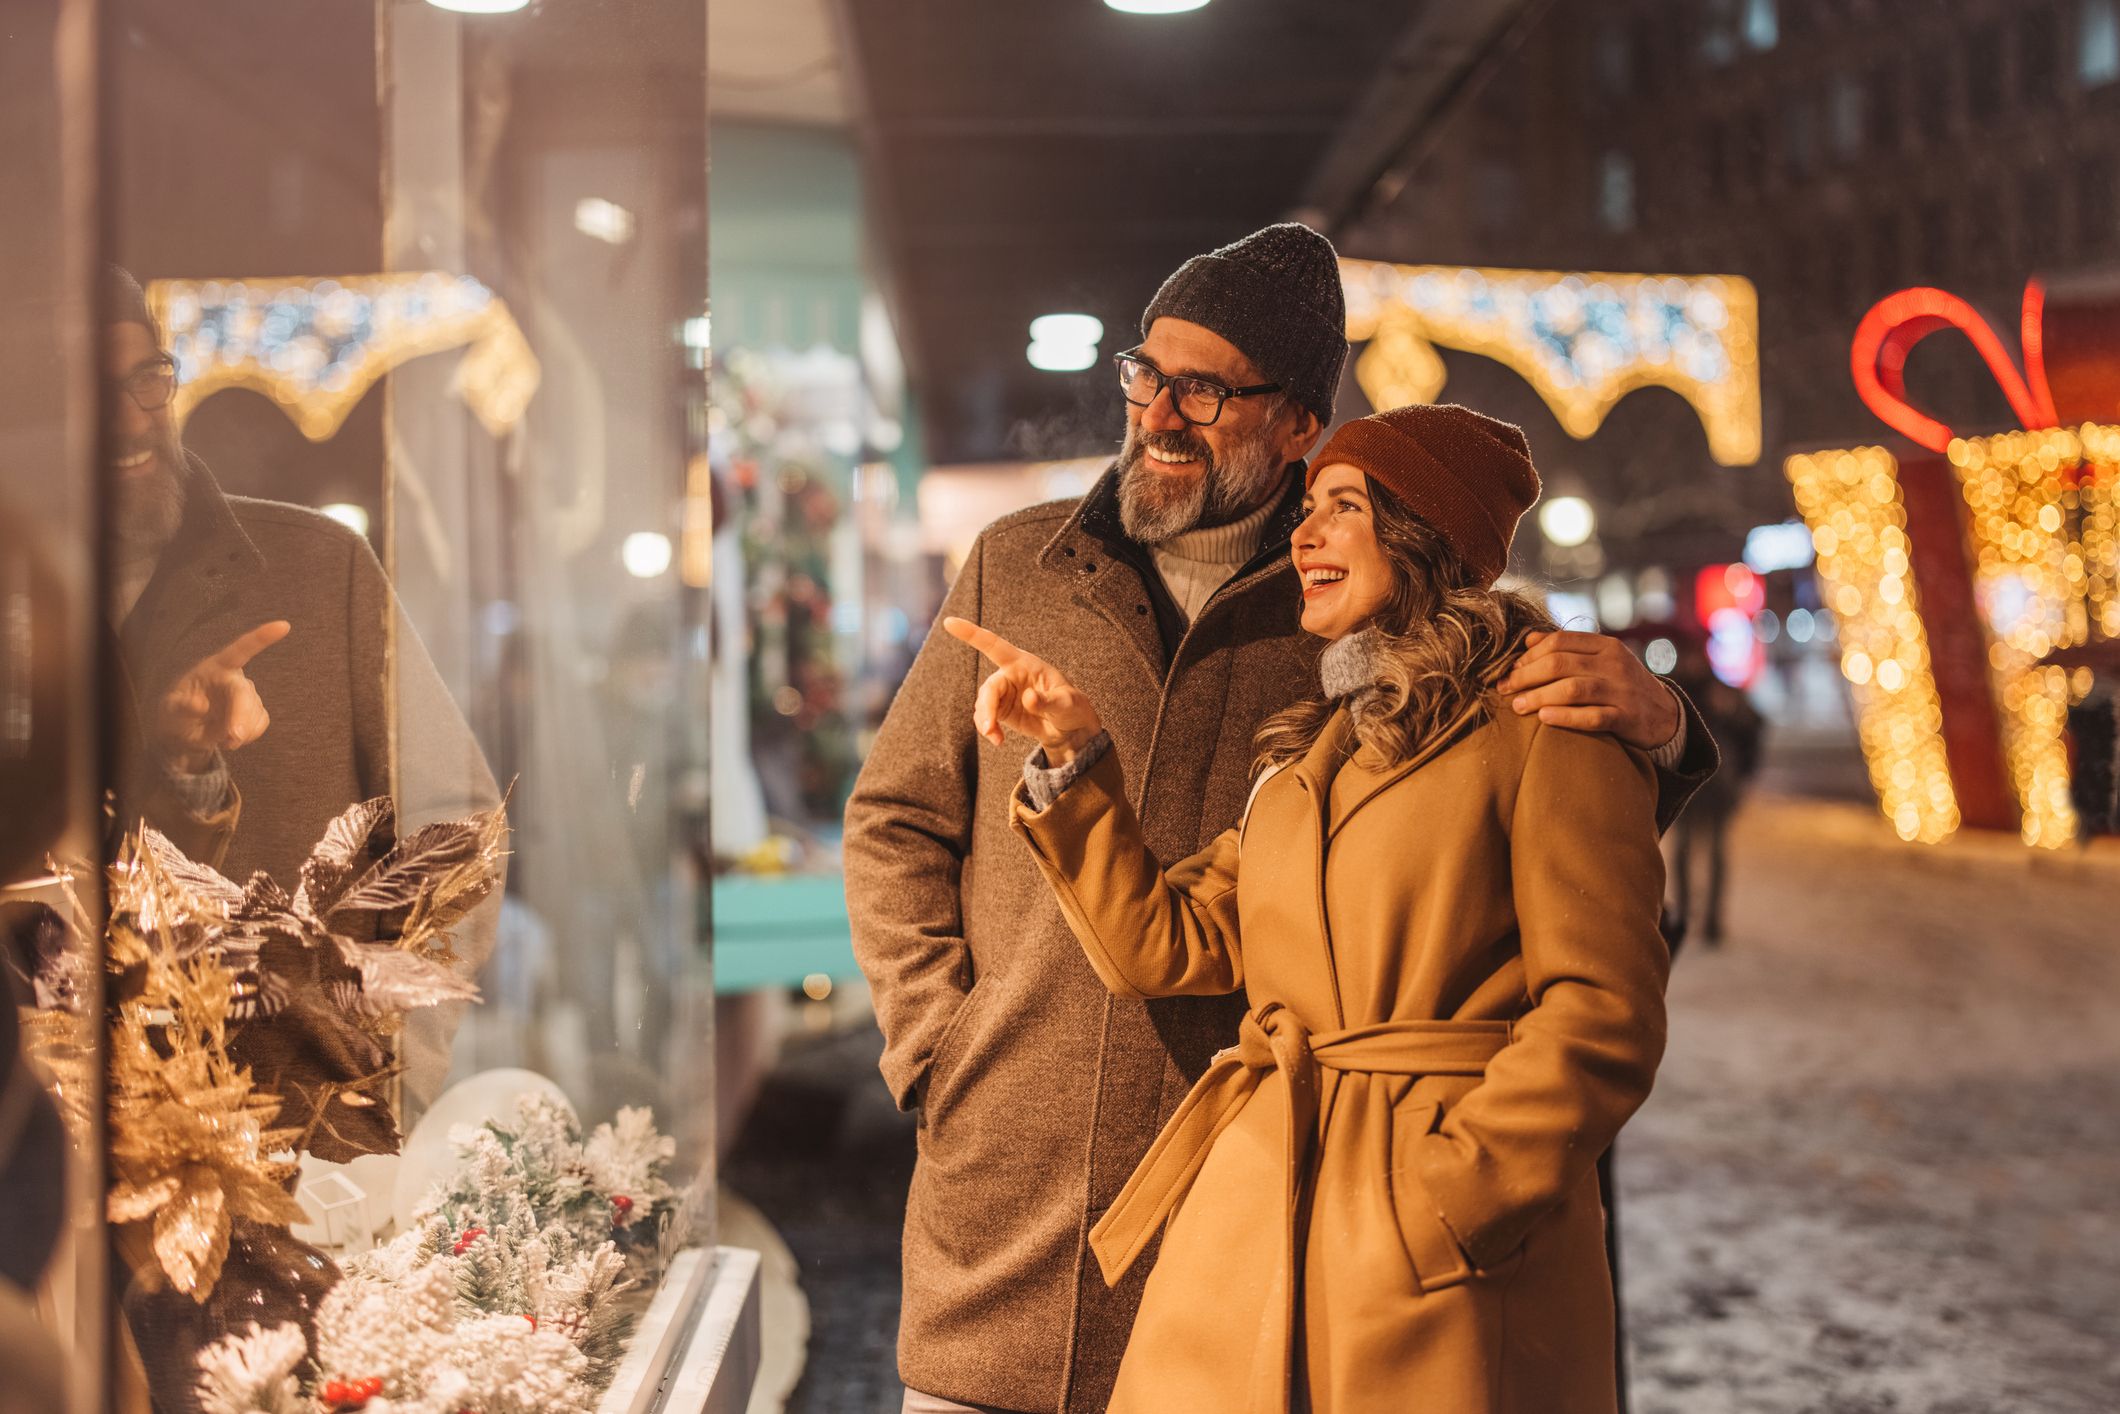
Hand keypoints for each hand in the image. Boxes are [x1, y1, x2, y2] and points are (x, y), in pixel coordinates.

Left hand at [152, 621, 290, 771]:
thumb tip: (198, 704)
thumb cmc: (176, 715)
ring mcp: (248, 694)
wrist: (186, 734)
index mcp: (215, 667)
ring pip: (254, 713)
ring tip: (220, 738)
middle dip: (240, 717)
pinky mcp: (257, 711)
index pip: (240, 650)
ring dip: (240, 731)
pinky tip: (231, 737)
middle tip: (231, 740)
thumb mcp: (170, 711)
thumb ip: (181, 707)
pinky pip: (261, 724)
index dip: (261, 638)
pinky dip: (248, 735)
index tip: (283, 626)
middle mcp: (235, 677)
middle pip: (245, 693)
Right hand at [942, 617, 1103, 763]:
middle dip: (987, 707)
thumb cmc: (1072, 707)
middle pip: (989, 687)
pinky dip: (987, 729)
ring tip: (996, 738)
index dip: (971, 634)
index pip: (994, 645)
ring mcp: (1004, 693)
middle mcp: (1010, 675)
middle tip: (990, 728)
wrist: (1070, 729)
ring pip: (983, 704)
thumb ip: (1047, 701)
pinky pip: (985, 717)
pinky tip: (997, 739)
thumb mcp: (1067, 703)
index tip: (949, 622)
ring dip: (985, 721)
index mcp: (1024, 663)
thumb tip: (1027, 698)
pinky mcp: (1001, 710)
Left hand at [1498, 629, 1678, 751]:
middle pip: (1560, 664)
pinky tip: (1544, 719)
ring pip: (1572, 689)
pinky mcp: (1627, 719)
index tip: (1510, 670)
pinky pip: (1592, 717)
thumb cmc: (1622, 686)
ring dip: (1539, 697)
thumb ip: (1568, 648)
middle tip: (1504, 689)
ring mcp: (1622, 691)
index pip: (1559, 642)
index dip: (1529, 655)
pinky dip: (1565, 717)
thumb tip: (1528, 639)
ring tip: (1517, 706)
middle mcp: (1614, 665)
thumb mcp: (1601, 660)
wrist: (1666, 716)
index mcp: (1606, 646)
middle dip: (1526, 676)